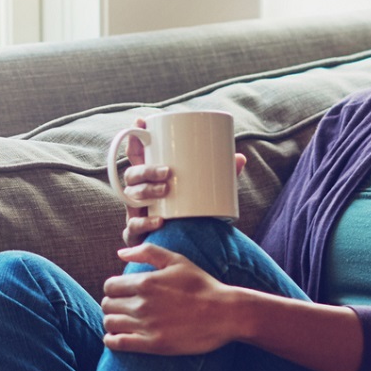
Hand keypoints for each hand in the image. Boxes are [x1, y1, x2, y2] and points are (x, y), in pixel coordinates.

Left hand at [100, 243, 248, 355]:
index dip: (113, 289)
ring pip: (110, 323)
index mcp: (145, 282)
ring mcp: (146, 325)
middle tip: (122, 307)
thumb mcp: (177, 260)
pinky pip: (118, 343)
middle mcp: (141, 303)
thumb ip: (147, 252)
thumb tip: (120, 253)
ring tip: (121, 321)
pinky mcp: (152, 344)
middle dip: (112, 304)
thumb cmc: (202, 285)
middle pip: (107, 304)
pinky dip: (112, 340)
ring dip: (111, 321)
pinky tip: (116, 337)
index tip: (122, 292)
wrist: (225, 313)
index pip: (109, 286)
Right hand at [119, 119, 248, 246]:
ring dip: (145, 191)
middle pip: (131, 175)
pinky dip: (145, 223)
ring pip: (131, 197)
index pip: (137, 156)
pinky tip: (158, 220)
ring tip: (165, 191)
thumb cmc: (191, 215)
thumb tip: (239, 157)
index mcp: (150, 179)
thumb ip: (221, 176)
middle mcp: (139, 194)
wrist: (186, 249)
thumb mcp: (205, 192)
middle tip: (167, 171)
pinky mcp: (137, 234)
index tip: (141, 121)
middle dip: (146, 170)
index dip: (135, 138)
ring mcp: (135, 213)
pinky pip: (132, 228)